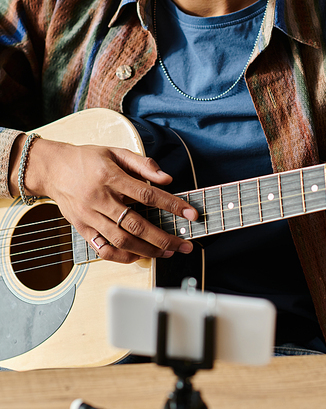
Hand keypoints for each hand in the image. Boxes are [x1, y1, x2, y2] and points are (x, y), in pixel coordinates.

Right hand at [10, 138, 197, 263]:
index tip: (191, 214)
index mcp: (110, 177)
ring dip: (147, 250)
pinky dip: (122, 256)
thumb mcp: (115, 152)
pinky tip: (139, 256)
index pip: (147, 194)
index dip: (172, 205)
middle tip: (184, 244)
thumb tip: (167, 177)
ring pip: (121, 240)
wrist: (52, 168)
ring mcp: (89, 216)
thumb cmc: (86, 159)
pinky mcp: (82, 228)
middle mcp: (99, 199)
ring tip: (167, 252)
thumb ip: (142, 164)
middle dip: (164, 238)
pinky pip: (103, 249)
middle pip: (136, 224)